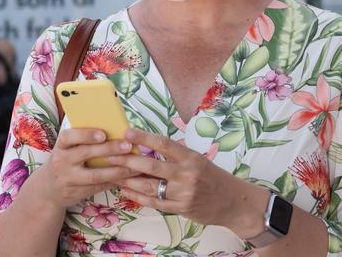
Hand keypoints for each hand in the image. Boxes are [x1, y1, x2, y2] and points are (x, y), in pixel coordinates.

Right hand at [44, 128, 139, 209]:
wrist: (48, 189)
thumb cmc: (67, 160)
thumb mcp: (68, 149)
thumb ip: (85, 139)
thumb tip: (117, 128)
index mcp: (61, 146)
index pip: (69, 137)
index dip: (86, 134)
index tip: (103, 134)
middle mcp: (62, 162)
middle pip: (85, 154)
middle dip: (108, 149)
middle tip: (128, 146)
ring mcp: (68, 179)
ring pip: (94, 175)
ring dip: (116, 170)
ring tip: (134, 165)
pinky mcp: (75, 193)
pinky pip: (98, 187)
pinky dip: (114, 182)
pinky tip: (129, 177)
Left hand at [108, 128, 267, 235]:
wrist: (231, 201)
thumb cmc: (212, 177)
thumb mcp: (199, 160)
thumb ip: (177, 156)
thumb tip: (150, 148)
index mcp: (191, 157)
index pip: (164, 144)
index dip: (145, 138)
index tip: (128, 133)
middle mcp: (187, 174)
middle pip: (152, 166)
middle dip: (128, 160)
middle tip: (110, 154)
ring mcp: (182, 192)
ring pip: (149, 186)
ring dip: (128, 180)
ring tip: (113, 174)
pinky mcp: (179, 208)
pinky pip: (154, 202)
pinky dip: (137, 197)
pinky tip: (126, 191)